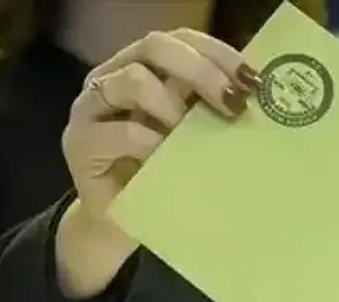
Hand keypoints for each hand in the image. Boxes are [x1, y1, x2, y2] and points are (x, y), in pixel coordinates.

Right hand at [55, 29, 259, 298]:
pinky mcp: (79, 143)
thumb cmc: (163, 177)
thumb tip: (259, 97)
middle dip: (201, 70)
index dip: (218, 53)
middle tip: (232, 103)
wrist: (120, 226)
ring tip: (190, 135)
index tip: (253, 81)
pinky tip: (169, 160)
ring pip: (132, 80)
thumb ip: (210, 110)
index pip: (181, 39)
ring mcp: (90, 107)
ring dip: (172, 105)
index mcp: (144, 67)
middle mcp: (113, 75)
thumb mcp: (194, 138)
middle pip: (155, 46)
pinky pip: (120, 133)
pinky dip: (152, 144)